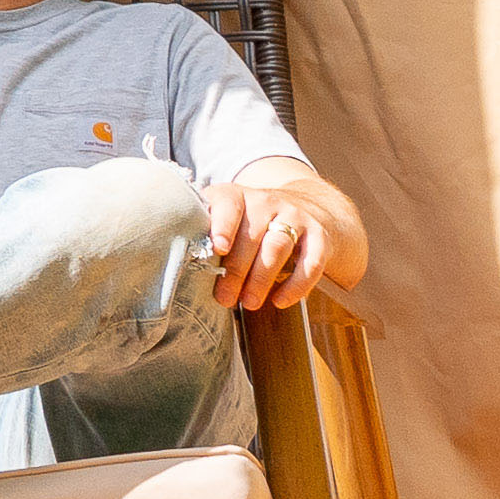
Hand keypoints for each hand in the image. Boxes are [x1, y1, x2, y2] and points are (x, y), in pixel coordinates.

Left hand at [205, 166, 358, 311]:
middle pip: (251, 235)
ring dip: (262, 278)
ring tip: (249, 302)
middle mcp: (267, 201)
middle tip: (225, 298)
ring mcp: (296, 216)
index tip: (218, 248)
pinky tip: (281, 301)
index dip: (222, 225)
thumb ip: (206, 234)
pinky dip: (297, 284)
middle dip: (236, 270)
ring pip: (278, 246)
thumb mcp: (228, 219)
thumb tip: (180, 265)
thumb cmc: (251, 223)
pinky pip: (312, 261)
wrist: (307, 206)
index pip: (228, 204)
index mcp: (237, 196)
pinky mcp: (319, 235)